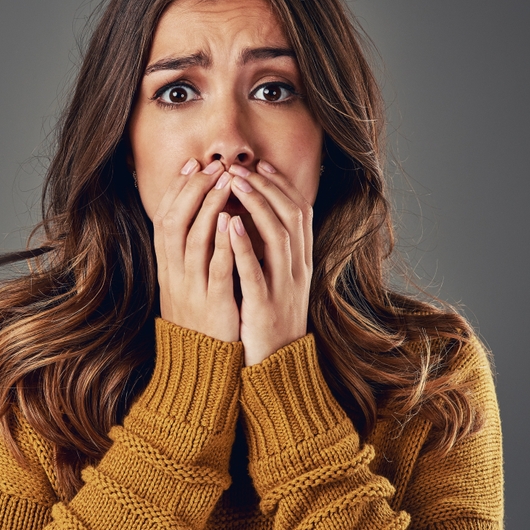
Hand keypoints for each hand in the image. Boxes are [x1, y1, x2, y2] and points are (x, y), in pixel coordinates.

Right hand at [152, 158, 238, 342]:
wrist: (200, 364)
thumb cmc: (199, 319)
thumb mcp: (186, 283)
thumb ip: (188, 252)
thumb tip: (199, 216)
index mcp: (167, 267)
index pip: (165, 218)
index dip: (178, 189)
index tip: (192, 164)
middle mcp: (174, 274)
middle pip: (175, 222)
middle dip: (193, 190)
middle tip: (212, 165)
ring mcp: (193, 289)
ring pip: (194, 240)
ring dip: (209, 207)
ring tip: (226, 182)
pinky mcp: (214, 304)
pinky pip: (217, 269)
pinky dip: (224, 244)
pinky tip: (234, 222)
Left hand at [226, 161, 312, 365]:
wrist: (277, 367)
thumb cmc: (270, 320)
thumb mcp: (277, 281)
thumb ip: (272, 252)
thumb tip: (255, 217)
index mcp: (300, 262)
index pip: (298, 211)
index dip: (280, 184)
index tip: (260, 163)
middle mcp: (297, 269)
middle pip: (290, 215)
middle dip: (266, 185)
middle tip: (241, 165)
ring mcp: (284, 287)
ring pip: (278, 235)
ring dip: (256, 205)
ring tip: (235, 182)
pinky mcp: (264, 306)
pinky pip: (255, 271)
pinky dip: (243, 246)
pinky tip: (229, 225)